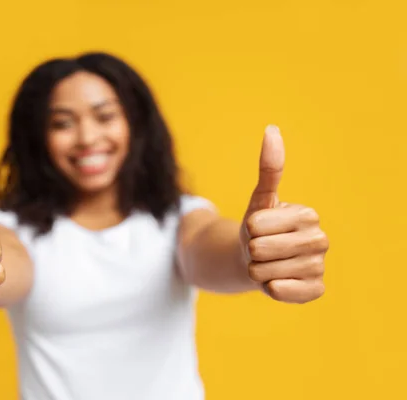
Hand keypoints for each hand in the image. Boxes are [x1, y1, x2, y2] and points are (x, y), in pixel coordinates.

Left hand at [240, 126, 327, 303]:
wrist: (259, 261)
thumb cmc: (259, 228)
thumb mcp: (260, 199)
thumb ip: (269, 168)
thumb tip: (272, 130)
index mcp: (308, 215)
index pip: (258, 225)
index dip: (249, 229)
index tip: (258, 228)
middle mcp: (321, 240)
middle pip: (262, 249)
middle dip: (251, 251)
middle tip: (260, 249)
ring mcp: (320, 266)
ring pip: (268, 272)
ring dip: (258, 270)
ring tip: (267, 264)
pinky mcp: (315, 290)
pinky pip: (282, 291)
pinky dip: (271, 288)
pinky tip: (276, 280)